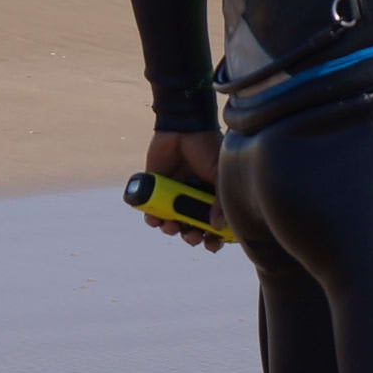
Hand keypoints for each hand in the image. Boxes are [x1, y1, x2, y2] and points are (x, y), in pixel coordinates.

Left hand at [144, 127, 223, 252]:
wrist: (182, 128)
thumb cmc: (207, 148)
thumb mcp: (220, 175)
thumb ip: (220, 201)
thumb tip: (217, 227)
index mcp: (213, 196)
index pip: (216, 224)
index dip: (215, 238)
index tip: (212, 245)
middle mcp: (194, 198)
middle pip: (193, 228)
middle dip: (191, 237)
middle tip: (191, 236)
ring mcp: (175, 195)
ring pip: (172, 224)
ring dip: (171, 230)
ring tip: (171, 225)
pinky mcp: (156, 190)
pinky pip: (152, 212)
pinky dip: (153, 219)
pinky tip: (156, 218)